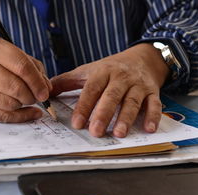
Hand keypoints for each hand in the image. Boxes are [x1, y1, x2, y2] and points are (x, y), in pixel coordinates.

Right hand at [0, 35, 50, 121]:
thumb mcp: (7, 54)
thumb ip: (31, 66)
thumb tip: (46, 87)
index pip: (22, 67)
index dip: (38, 82)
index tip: (45, 92)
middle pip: (16, 88)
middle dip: (32, 96)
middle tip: (36, 98)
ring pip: (9, 104)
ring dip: (22, 105)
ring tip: (23, 100)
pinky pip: (1, 116)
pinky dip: (19, 117)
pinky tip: (27, 113)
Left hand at [51, 43, 169, 137]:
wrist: (142, 58)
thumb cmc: (110, 68)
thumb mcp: (87, 70)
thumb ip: (66, 82)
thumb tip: (43, 92)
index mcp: (102, 72)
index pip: (91, 89)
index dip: (84, 106)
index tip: (76, 123)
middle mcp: (121, 77)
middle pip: (112, 96)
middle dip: (103, 114)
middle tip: (95, 132)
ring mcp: (138, 85)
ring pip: (132, 101)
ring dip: (126, 118)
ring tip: (119, 134)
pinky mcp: (152, 92)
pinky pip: (154, 104)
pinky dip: (153, 116)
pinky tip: (149, 129)